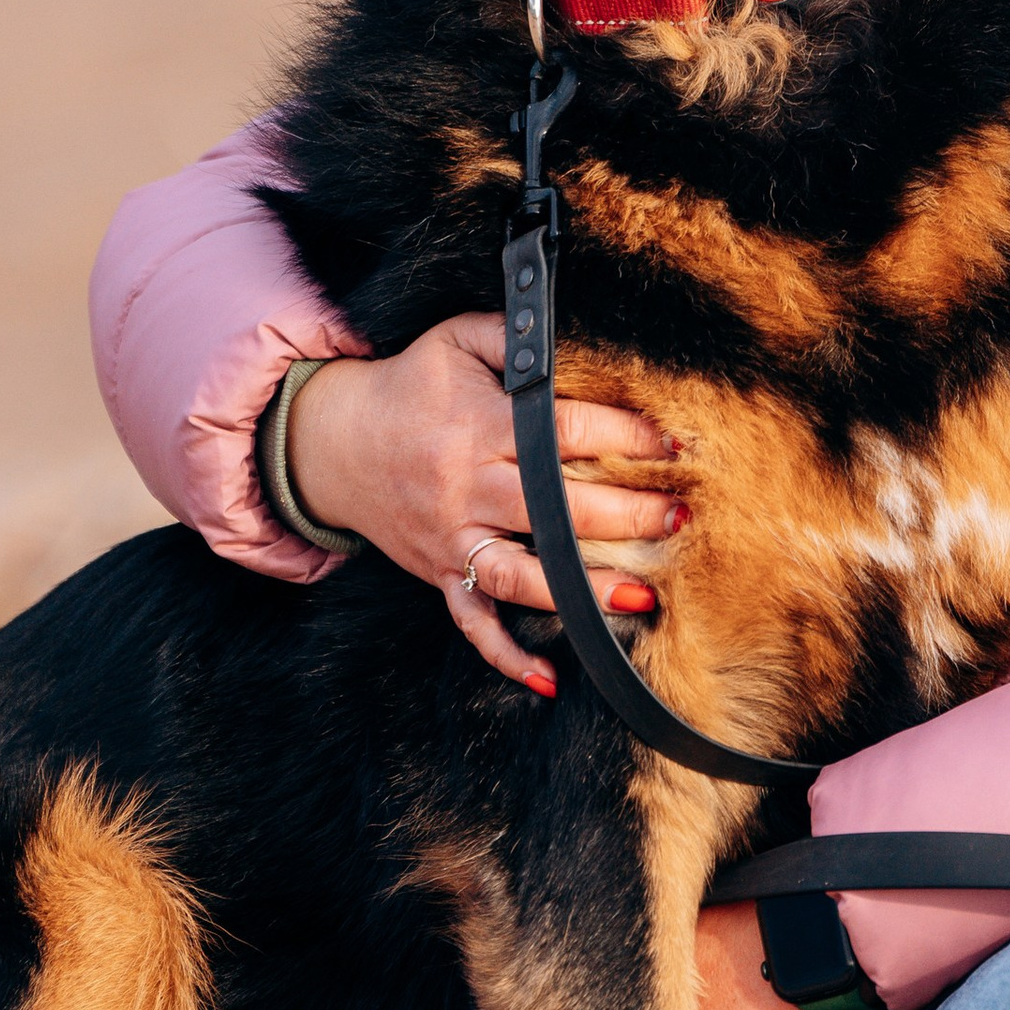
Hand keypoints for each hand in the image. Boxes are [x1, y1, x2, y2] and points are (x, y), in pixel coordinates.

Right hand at [286, 313, 685, 692]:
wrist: (330, 442)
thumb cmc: (408, 385)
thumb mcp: (455, 339)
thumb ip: (513, 333)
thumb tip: (572, 331)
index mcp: (478, 427)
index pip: (563, 432)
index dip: (624, 436)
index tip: (672, 445)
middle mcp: (465, 487)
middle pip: (555, 508)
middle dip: (624, 516)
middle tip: (679, 518)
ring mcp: (451, 538)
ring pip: (519, 575)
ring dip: (581, 591)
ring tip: (641, 598)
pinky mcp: (438, 573)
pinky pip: (471, 622)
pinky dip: (505, 654)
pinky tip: (550, 679)